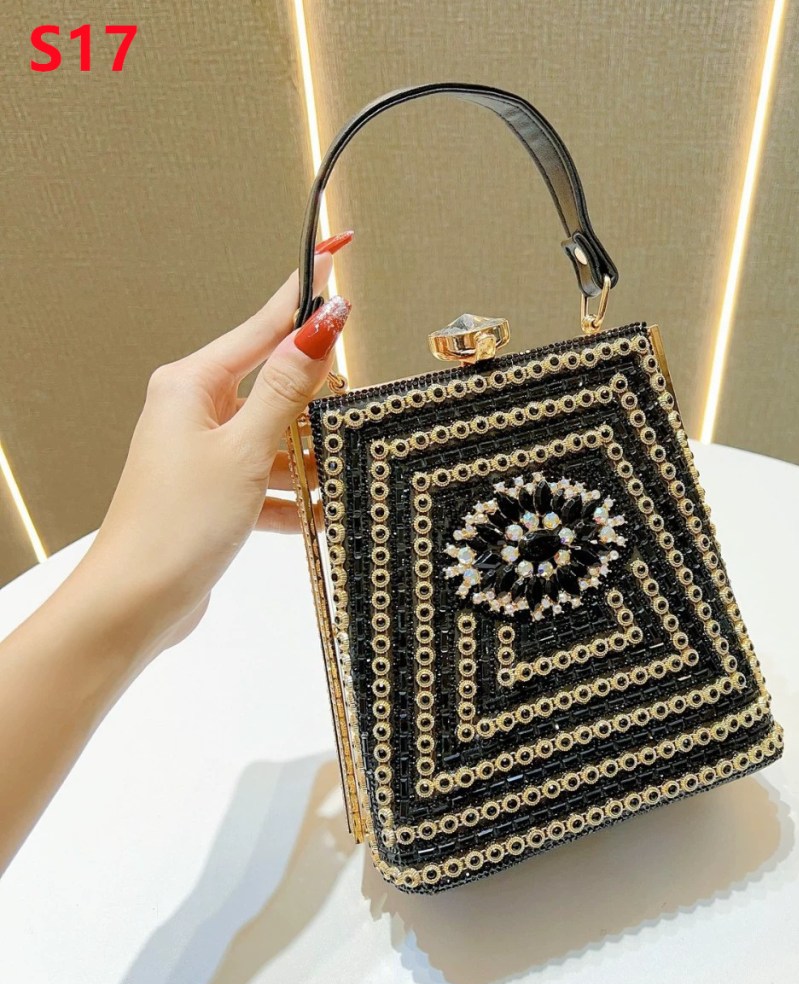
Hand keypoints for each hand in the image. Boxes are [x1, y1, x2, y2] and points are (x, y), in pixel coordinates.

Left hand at [78, 234, 352, 657]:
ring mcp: (206, 454)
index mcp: (194, 384)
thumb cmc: (177, 522)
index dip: (305, 290)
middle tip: (348, 417)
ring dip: (307, 463)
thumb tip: (322, 322)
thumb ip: (289, 386)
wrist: (136, 603)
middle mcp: (196, 412)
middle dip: (316, 405)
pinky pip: (269, 483)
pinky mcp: (216, 494)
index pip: (264, 323)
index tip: (336, 250)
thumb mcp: (245, 448)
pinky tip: (313, 520)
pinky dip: (292, 502)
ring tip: (331, 485)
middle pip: (278, 385)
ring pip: (279, 439)